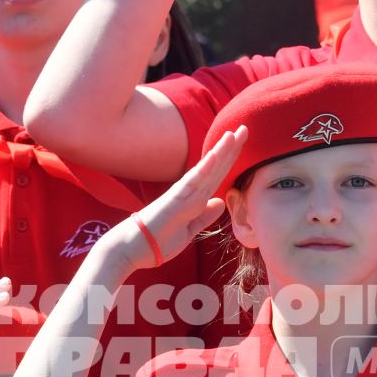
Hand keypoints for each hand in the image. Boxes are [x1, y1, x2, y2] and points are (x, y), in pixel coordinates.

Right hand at [101, 126, 248, 272]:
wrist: (131, 249)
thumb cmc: (156, 241)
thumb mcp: (189, 231)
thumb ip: (204, 217)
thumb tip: (219, 203)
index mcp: (193, 199)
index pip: (216, 176)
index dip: (231, 159)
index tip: (242, 143)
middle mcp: (189, 192)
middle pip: (215, 167)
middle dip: (231, 148)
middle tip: (245, 128)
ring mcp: (182, 194)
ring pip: (206, 169)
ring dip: (221, 151)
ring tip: (234, 133)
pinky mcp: (174, 200)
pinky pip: (192, 181)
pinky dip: (205, 167)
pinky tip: (216, 154)